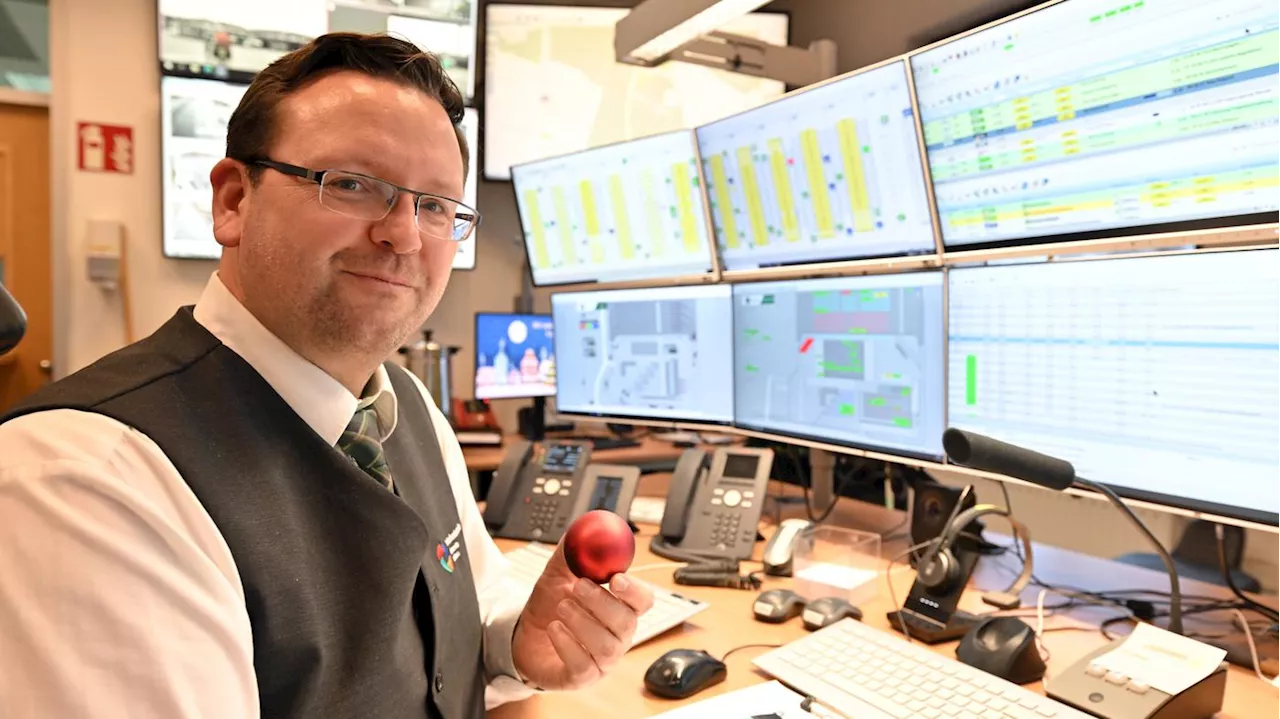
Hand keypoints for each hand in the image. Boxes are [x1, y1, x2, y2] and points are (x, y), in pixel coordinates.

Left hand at [511, 541, 653, 690]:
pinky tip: (554, 629)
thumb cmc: (549, 606)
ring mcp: (602, 660)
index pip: (643, 601)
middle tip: (578, 587)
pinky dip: (568, 644)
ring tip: (560, 608)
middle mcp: (617, 636)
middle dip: (602, 603)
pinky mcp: (583, 677)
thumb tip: (581, 530)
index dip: (635, 590)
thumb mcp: (557, 574)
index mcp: (620, 608)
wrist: (524, 637)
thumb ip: (571, 552)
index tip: (616, 578)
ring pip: (606, 645)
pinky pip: (584, 665)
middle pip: (627, 622)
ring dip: (581, 621)